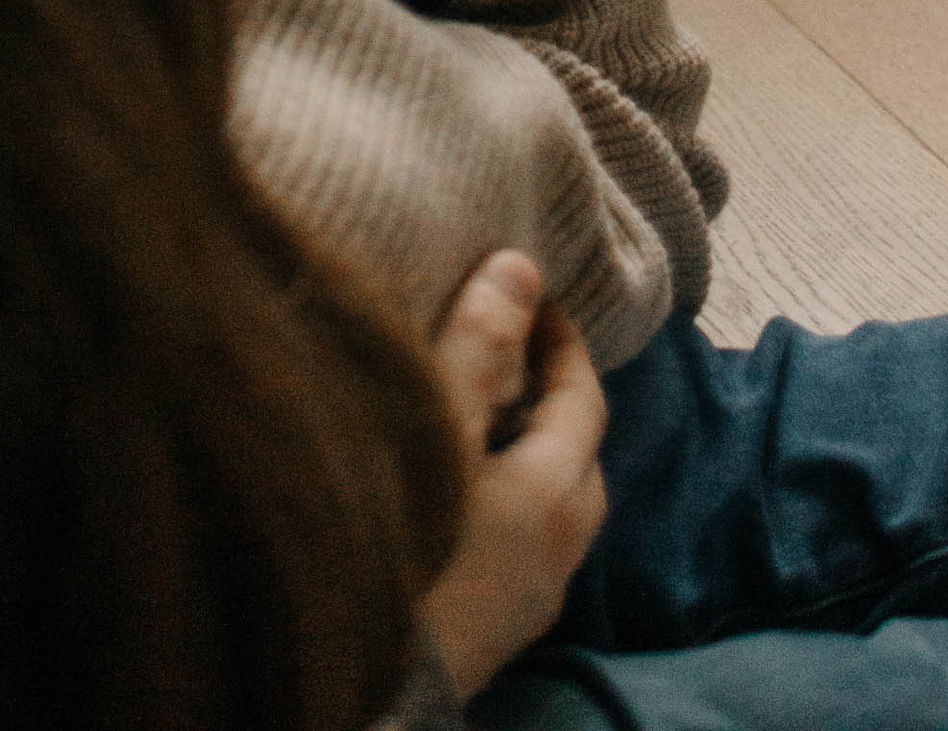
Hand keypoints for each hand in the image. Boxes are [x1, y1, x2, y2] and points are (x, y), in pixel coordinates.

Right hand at [417, 254, 607, 699]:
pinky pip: (519, 544)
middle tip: (512, 352)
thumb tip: (522, 268)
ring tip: (475, 415)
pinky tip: (450, 488)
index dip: (563, 345)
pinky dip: (504, 499)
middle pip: (578, 462)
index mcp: (551, 496)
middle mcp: (555, 553)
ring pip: (550, 510)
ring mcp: (525, 602)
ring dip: (529, 455)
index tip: (537, 297)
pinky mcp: (490, 630)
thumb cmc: (402, 536)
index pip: (582, 403)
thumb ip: (476, 344)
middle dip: (555, 402)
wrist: (365, 679)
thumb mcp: (433, 423)